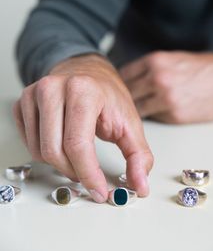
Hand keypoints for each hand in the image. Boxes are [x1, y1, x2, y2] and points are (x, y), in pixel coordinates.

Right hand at [13, 54, 152, 201]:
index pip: (77, 144)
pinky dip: (45, 153)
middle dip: (74, 172)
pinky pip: (28, 142)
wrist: (87, 71)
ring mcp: (34, 94)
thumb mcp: (130, 122)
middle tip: (89, 176)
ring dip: (60, 164)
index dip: (89, 175)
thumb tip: (140, 185)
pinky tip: (61, 144)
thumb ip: (138, 155)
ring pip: (39, 151)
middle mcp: (54, 88)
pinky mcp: (22, 102)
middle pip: (54, 151)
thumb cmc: (106, 95)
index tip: (99, 191)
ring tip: (78, 157)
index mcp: (83, 90)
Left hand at [119, 51, 212, 123]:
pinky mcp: (174, 115)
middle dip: (125, 97)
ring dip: (136, 109)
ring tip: (136, 110)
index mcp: (155, 61)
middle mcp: (157, 78)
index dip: (120, 83)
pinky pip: (153, 117)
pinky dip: (152, 115)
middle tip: (122, 102)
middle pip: (127, 92)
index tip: (117, 88)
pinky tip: (156, 112)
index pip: (124, 74)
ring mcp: (165, 98)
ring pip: (137, 108)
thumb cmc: (204, 69)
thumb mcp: (173, 59)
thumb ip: (150, 68)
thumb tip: (132, 80)